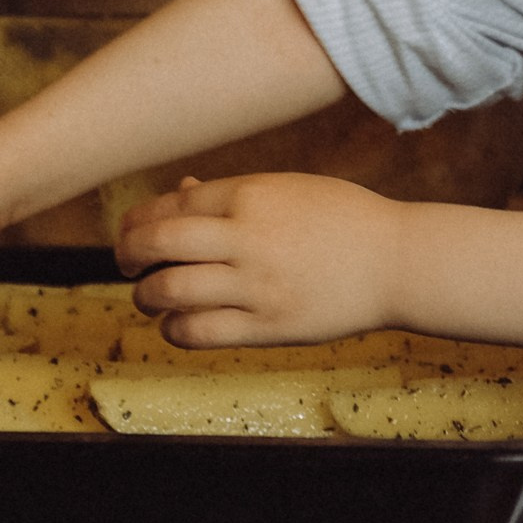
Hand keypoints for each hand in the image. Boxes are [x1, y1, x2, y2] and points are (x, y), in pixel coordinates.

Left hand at [115, 173, 406, 347]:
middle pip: (158, 243)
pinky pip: (199, 331)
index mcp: (252, 194)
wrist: (398, 261)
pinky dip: (173, 329)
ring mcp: (257, 285)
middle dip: (128, 253)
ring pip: (170, 291)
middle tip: (124, 262)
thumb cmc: (343, 219)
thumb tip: (180, 193)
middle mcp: (248, 237)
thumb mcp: (289, 190)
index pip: (171, 206)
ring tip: (148, 297)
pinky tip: (175, 325)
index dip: (139, 221)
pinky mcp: (269, 326)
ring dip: (145, 295)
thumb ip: (232, 194)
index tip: (132, 232)